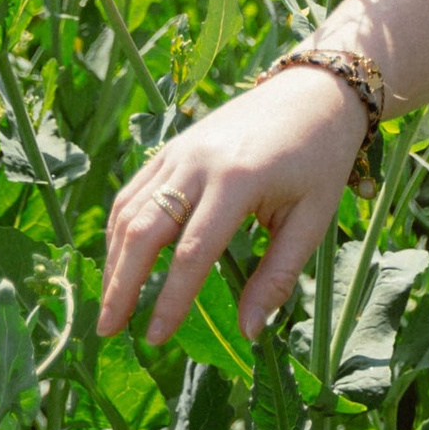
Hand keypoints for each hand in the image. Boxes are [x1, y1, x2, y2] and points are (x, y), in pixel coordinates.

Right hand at [98, 68, 367, 344]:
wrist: (315, 91)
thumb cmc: (320, 159)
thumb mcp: (313, 220)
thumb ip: (277, 276)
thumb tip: (248, 333)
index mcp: (238, 180)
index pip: (192, 252)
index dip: (171, 299)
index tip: (156, 339)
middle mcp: (200, 162)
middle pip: (145, 230)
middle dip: (121, 285)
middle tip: (108, 330)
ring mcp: (181, 149)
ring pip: (131, 209)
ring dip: (114, 260)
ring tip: (109, 305)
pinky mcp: (174, 145)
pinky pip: (135, 189)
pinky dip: (121, 227)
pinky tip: (119, 259)